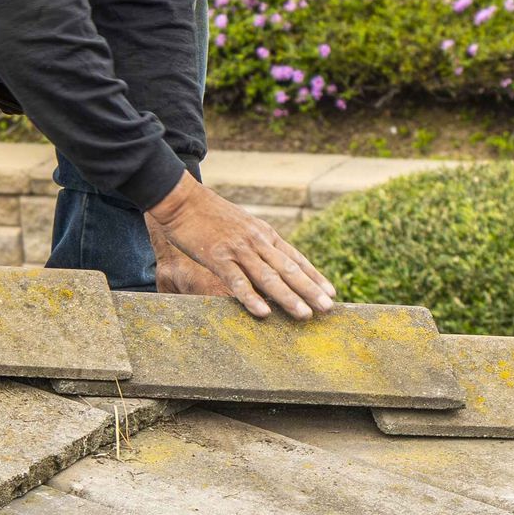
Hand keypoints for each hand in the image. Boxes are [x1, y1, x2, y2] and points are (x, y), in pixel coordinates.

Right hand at [145, 172, 336, 320]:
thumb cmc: (210, 214)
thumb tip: (272, 259)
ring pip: (269, 277)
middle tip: (328, 308)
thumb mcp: (242, 224)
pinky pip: (237, 281)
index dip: (314, 276)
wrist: (183, 200)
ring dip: (289, 297)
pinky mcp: (218, 257)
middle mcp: (257, 241)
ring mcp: (238, 249)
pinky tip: (264, 312)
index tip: (331, 292)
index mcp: (264, 233)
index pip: (295, 257)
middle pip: (288, 269)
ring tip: (305, 314)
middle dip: (310, 289)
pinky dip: (252, 297)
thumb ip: (258, 242)